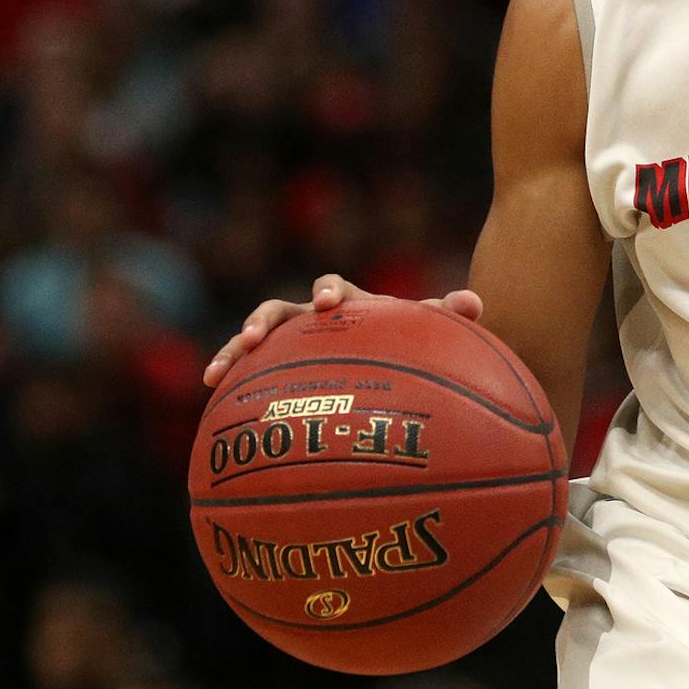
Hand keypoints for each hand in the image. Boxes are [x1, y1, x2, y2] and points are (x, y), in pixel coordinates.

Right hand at [202, 274, 483, 387]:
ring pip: (255, 339)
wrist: (393, 365)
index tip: (329, 304)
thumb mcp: (427, 334)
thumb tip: (476, 301)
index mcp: (350, 305)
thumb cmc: (409, 346)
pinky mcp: (276, 369)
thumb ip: (448, 316)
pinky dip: (231, 380)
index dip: (330, 291)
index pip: (336, 288)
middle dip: (266, 318)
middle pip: (281, 308)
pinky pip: (248, 374)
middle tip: (258, 334)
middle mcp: (313, 320)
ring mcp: (291, 344)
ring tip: (216, 372)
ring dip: (235, 349)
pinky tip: (213, 400)